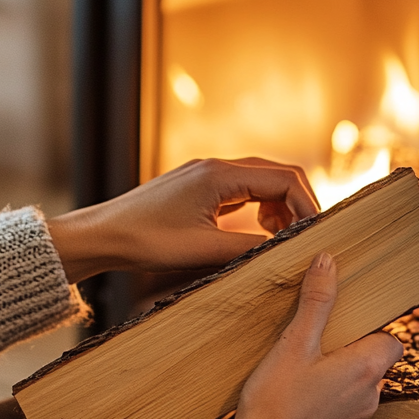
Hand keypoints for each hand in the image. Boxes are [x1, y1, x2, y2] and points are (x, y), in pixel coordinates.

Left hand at [47, 157, 318, 282]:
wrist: (103, 235)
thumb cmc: (145, 241)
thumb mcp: (203, 250)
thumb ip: (249, 248)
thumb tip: (287, 251)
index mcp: (220, 175)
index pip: (285, 178)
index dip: (309, 204)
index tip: (316, 233)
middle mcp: (217, 167)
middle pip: (278, 174)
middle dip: (299, 204)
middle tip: (308, 236)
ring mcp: (207, 175)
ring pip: (262, 181)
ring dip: (281, 206)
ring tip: (282, 238)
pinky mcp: (199, 187)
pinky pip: (243, 190)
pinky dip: (260, 208)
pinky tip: (257, 231)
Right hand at [227, 252, 402, 418]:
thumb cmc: (275, 399)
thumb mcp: (294, 342)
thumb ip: (316, 301)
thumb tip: (328, 262)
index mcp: (366, 369)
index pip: (391, 341)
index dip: (370, 329)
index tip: (343, 323)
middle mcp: (371, 396)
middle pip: (375, 360)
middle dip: (351, 347)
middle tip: (317, 339)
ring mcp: (357, 418)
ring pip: (361, 383)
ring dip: (340, 371)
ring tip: (304, 364)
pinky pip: (346, 403)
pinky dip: (330, 393)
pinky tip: (300, 389)